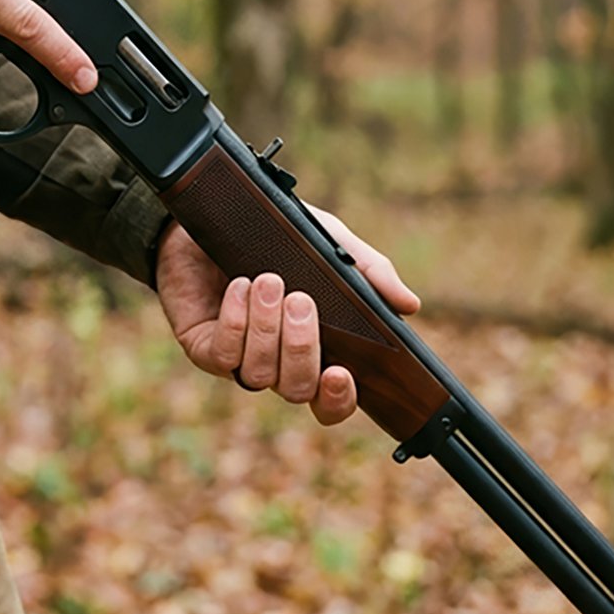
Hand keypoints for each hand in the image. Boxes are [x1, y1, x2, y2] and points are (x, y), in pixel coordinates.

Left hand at [156, 206, 420, 425]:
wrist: (209, 212)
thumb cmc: (274, 235)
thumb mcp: (326, 244)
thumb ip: (368, 272)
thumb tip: (410, 305)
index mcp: (313, 348)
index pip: (329, 400)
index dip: (337, 400)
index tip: (341, 373)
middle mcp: (276, 362)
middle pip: (297, 390)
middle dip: (301, 348)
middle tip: (300, 299)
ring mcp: (239, 358)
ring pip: (260, 374)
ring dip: (267, 327)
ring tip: (268, 280)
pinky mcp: (203, 347)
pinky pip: (223, 355)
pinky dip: (235, 322)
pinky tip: (240, 287)